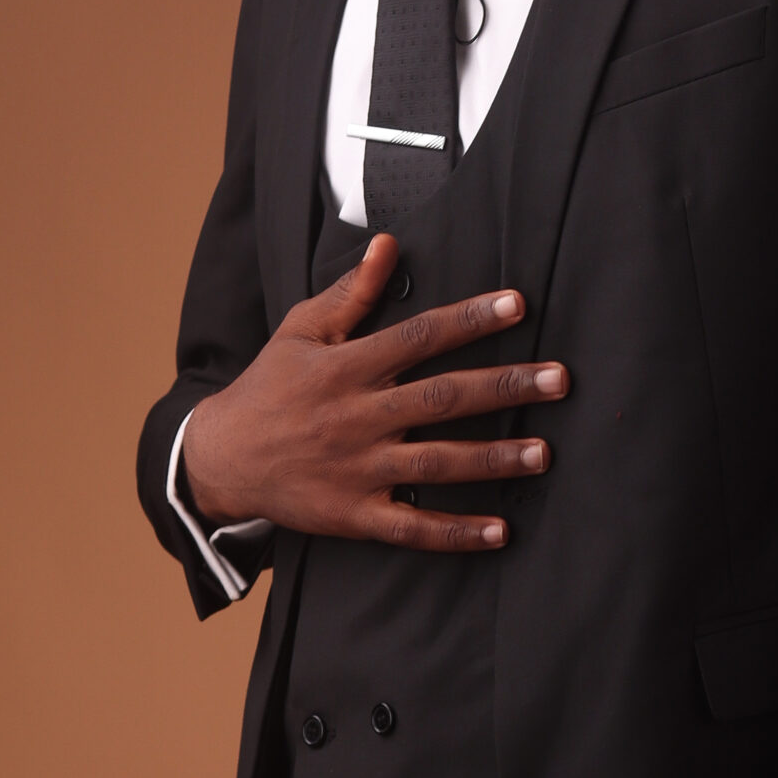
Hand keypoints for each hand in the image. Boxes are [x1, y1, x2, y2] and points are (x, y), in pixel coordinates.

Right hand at [181, 234, 566, 548]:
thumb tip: (390, 246)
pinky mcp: (355, 514)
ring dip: (493, 459)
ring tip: (544, 453)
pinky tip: (500, 531)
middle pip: (442, 399)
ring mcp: (358, 469)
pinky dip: (456, 532)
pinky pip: (412, 527)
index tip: (517, 305)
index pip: (418, 337)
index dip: (468, 320)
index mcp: (347, 368)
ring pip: (436, 464)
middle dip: (503, 387)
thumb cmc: (268, 388)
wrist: (219, 459)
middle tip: (558, 380)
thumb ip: (352, 293)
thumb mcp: (301, 331)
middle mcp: (358, 417)